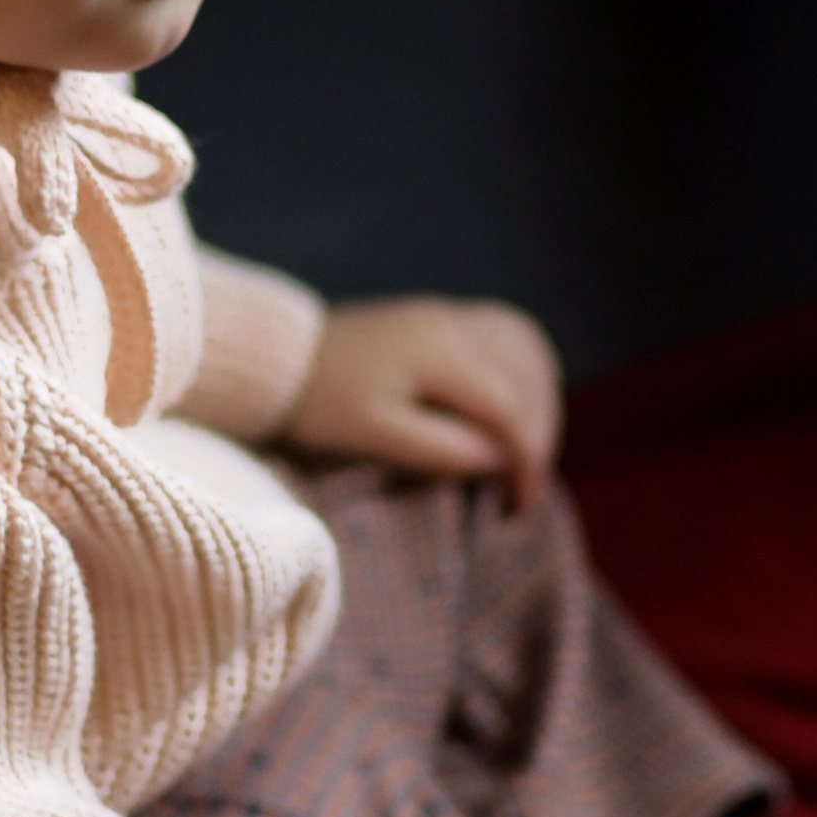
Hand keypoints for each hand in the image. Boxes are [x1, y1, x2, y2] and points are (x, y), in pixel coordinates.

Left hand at [287, 297, 561, 507]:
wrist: (278, 356)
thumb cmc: (320, 402)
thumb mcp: (373, 435)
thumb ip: (441, 447)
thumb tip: (500, 460)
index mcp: (438, 352)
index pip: (507, 406)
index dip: (527, 458)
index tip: (521, 502)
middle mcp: (454, 323)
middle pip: (528, 376)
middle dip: (538, 433)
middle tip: (523, 485)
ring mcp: (450, 313)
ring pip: (527, 349)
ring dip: (538, 398)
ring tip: (524, 449)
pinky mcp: (442, 316)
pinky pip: (508, 332)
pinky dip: (524, 369)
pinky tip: (515, 403)